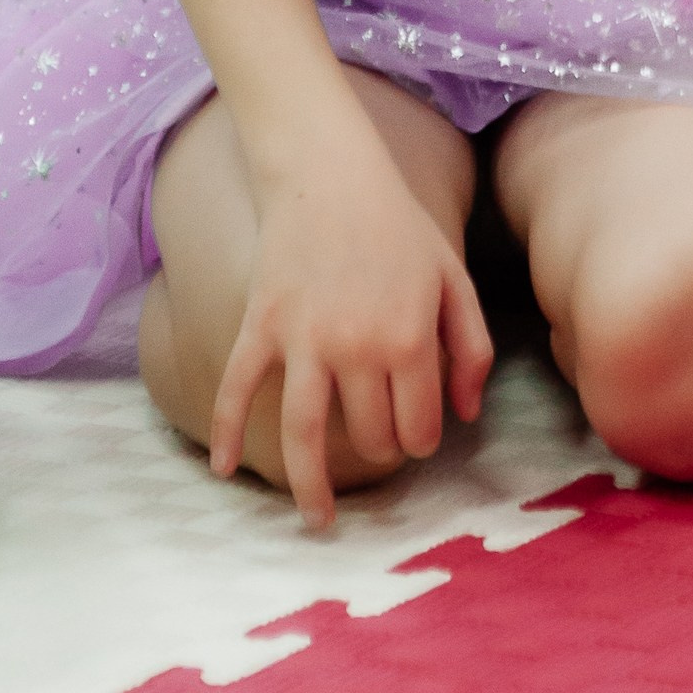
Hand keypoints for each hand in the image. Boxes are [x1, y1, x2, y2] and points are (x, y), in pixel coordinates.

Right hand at [210, 146, 491, 528]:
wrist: (330, 173)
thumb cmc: (399, 227)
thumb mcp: (454, 279)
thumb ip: (471, 348)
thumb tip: (464, 415)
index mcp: (409, 339)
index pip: (418, 424)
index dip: (421, 440)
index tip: (416, 435)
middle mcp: (356, 348)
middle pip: (366, 434)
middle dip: (377, 451)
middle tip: (376, 448)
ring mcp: (303, 340)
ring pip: (302, 432)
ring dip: (308, 485)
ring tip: (315, 518)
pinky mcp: (260, 325)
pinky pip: (239, 387)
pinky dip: (227, 430)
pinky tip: (222, 469)